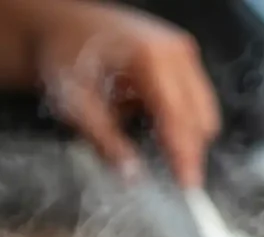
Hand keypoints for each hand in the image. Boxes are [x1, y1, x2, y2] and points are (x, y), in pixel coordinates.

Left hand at [38, 1, 220, 185]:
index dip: (185, 155)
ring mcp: (183, 53)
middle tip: (169, 175)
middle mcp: (175, 51)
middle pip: (200, 118)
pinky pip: (194, 103)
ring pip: (203, 113)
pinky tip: (144, 113)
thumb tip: (131, 176)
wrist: (61, 22)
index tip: (188, 186)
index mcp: (149, 57)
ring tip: (140, 129)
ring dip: (181, 134)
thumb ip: (103, 140)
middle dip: (187, 150)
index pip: (178, 117)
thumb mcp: (73, 101)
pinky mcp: (184, 59)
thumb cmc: (63, 53)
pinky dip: (176, 119)